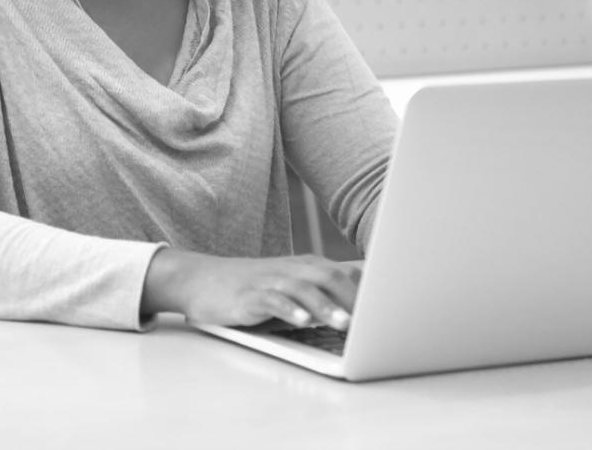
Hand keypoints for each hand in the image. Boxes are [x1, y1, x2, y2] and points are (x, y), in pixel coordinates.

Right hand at [141, 250, 359, 329]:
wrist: (200, 280)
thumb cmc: (252, 289)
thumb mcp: (291, 288)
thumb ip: (323, 294)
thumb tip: (362, 309)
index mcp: (306, 267)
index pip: (344, 274)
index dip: (369, 291)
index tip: (391, 310)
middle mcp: (291, 269)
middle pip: (329, 277)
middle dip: (354, 298)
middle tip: (375, 320)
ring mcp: (269, 281)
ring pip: (303, 289)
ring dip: (326, 306)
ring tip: (345, 324)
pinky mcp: (248, 295)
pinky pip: (272, 300)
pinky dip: (289, 310)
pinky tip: (302, 322)